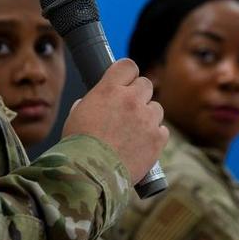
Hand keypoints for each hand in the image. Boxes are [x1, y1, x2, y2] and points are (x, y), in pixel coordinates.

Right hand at [61, 58, 167, 183]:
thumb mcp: (76, 115)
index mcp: (109, 89)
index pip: (128, 66)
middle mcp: (131, 99)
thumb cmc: (78, 146)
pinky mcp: (157, 139)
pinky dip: (154, 136)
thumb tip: (94, 103)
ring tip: (133, 132)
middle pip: (146, 84)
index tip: (126, 81)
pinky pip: (162, 130)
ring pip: (156, 107)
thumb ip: (90, 103)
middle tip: (129, 110)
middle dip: (139, 95)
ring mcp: (146, 119)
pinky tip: (141, 145)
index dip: (127, 73)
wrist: (90, 174)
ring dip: (148, 116)